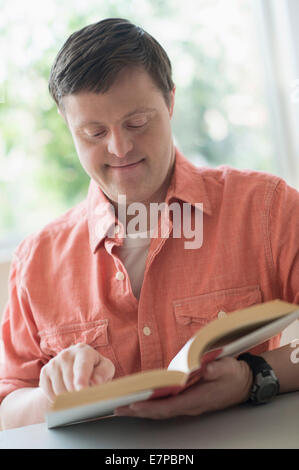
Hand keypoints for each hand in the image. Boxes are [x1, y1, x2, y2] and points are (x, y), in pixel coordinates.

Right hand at [39, 343, 114, 401]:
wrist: (76, 367)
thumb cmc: (95, 368)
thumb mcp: (105, 368)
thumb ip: (104, 373)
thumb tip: (96, 381)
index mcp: (84, 351)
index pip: (82, 366)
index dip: (81, 379)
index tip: (82, 390)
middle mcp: (66, 354)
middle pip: (69, 381)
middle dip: (77, 395)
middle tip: (84, 399)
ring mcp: (54, 362)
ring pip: (58, 389)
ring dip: (68, 399)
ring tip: (76, 395)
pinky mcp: (45, 371)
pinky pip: (48, 392)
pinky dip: (56, 399)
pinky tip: (65, 395)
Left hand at [114, 357, 252, 418]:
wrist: (245, 382)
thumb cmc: (234, 375)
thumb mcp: (228, 368)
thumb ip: (216, 368)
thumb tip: (203, 368)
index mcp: (198, 398)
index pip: (170, 406)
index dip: (151, 406)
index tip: (135, 405)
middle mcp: (191, 405)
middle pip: (161, 412)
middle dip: (139, 411)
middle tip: (118, 408)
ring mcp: (189, 404)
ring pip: (161, 411)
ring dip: (142, 410)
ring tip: (123, 407)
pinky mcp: (188, 400)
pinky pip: (166, 406)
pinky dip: (151, 406)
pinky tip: (141, 402)